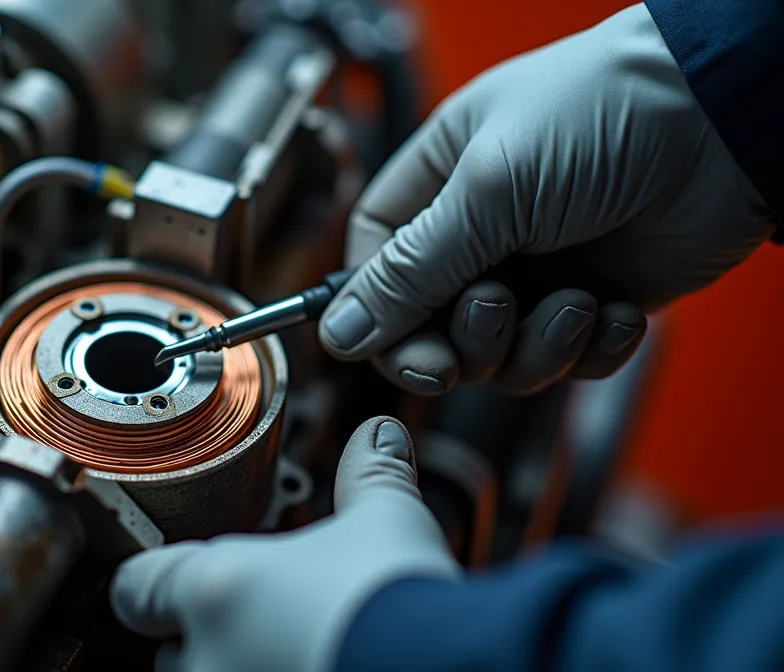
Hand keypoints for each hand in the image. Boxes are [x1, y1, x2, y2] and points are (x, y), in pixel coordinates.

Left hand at [110, 417, 458, 670]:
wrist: (454, 670)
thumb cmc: (405, 604)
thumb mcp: (389, 523)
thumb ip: (371, 476)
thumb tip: (379, 435)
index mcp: (215, 590)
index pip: (136, 588)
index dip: (153, 583)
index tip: (169, 583)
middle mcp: (206, 659)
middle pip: (172, 653)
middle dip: (208, 641)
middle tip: (264, 626)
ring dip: (235, 671)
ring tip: (294, 655)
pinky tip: (319, 670)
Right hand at [319, 5, 776, 395]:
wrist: (729, 120)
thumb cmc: (603, 112)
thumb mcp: (487, 190)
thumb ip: (411, 272)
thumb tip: (341, 331)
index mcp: (440, 184)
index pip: (376, 263)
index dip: (377, 310)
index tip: (392, 343)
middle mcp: (484, 231)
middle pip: (432, 325)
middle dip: (462, 341)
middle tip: (493, 318)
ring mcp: (541, 269)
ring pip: (500, 356)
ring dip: (534, 346)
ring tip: (573, 301)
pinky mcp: (597, 300)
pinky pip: (569, 361)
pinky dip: (591, 348)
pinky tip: (615, 306)